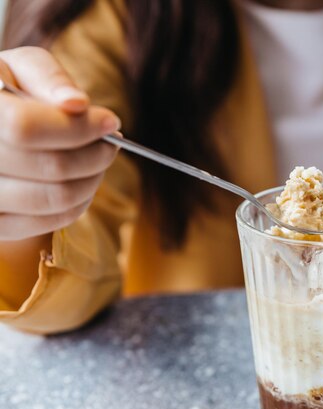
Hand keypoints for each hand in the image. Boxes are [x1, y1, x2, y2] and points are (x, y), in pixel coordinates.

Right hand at [0, 47, 120, 240]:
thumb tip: (77, 103)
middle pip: (50, 167)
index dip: (78, 128)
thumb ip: (49, 78)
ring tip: (98, 159)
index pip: (26, 128)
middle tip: (110, 143)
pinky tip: (82, 181)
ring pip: (55, 198)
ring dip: (92, 179)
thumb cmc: (8, 91)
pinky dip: (78, 203)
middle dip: (95, 154)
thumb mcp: (22, 68)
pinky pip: (49, 223)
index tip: (111, 121)